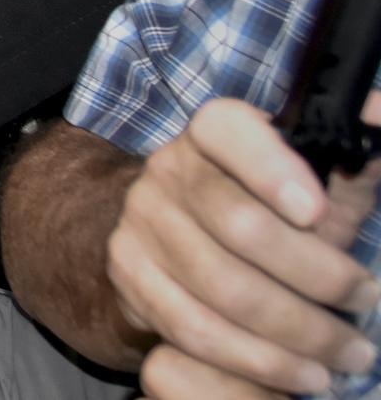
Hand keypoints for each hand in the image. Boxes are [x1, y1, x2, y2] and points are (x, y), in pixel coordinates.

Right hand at [108, 97, 380, 398]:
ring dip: (297, 332)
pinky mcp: (130, 274)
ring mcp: (141, 223)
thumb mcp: (314, 179)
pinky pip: (194, 328)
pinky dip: (255, 360)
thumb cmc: (268, 208)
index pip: (226, 130)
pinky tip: (298, 371)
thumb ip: (351, 151)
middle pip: (238, 224)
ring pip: (221, 287)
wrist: (177, 237)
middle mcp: (167, 171)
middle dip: (316, 276)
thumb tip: (380, 113)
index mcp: (213, 135)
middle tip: (365, 305)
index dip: (269, 167)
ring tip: (347, 355)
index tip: (317, 210)